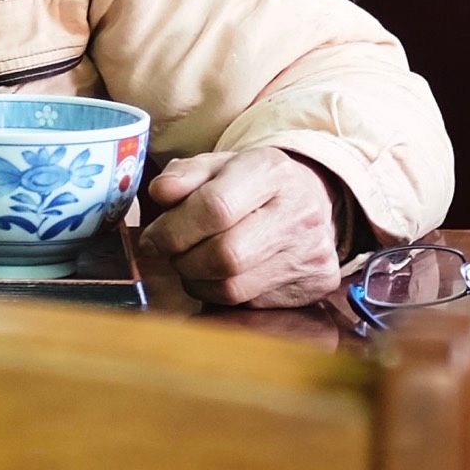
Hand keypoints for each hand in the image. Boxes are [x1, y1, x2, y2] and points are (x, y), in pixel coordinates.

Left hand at [137, 147, 345, 307]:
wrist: (308, 199)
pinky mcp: (317, 284)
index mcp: (271, 171)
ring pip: (234, 287)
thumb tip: (160, 193)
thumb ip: (182, 175)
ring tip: (190, 263)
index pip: (216, 207)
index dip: (174, 229)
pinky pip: (250, 304)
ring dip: (197, 281)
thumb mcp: (216, 165)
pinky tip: (217, 276)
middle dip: (184, 260)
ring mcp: (312, 252)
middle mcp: (299, 212)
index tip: (152, 238)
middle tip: (170, 253)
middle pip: (226, 255)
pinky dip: (220, 294)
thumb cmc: (250, 183)